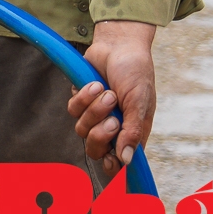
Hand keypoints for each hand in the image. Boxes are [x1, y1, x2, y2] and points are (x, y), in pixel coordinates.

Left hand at [68, 20, 157, 173]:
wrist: (119, 44)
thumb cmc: (135, 73)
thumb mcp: (139, 102)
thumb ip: (132, 131)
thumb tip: (127, 161)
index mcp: (131, 132)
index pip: (120, 161)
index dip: (113, 168)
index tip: (111, 163)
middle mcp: (112, 127)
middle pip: (95, 150)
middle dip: (101, 136)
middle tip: (113, 119)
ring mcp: (95, 114)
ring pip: (82, 130)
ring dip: (94, 111)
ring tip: (108, 93)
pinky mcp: (81, 99)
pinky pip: (73, 109)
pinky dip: (83, 97)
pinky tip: (95, 84)